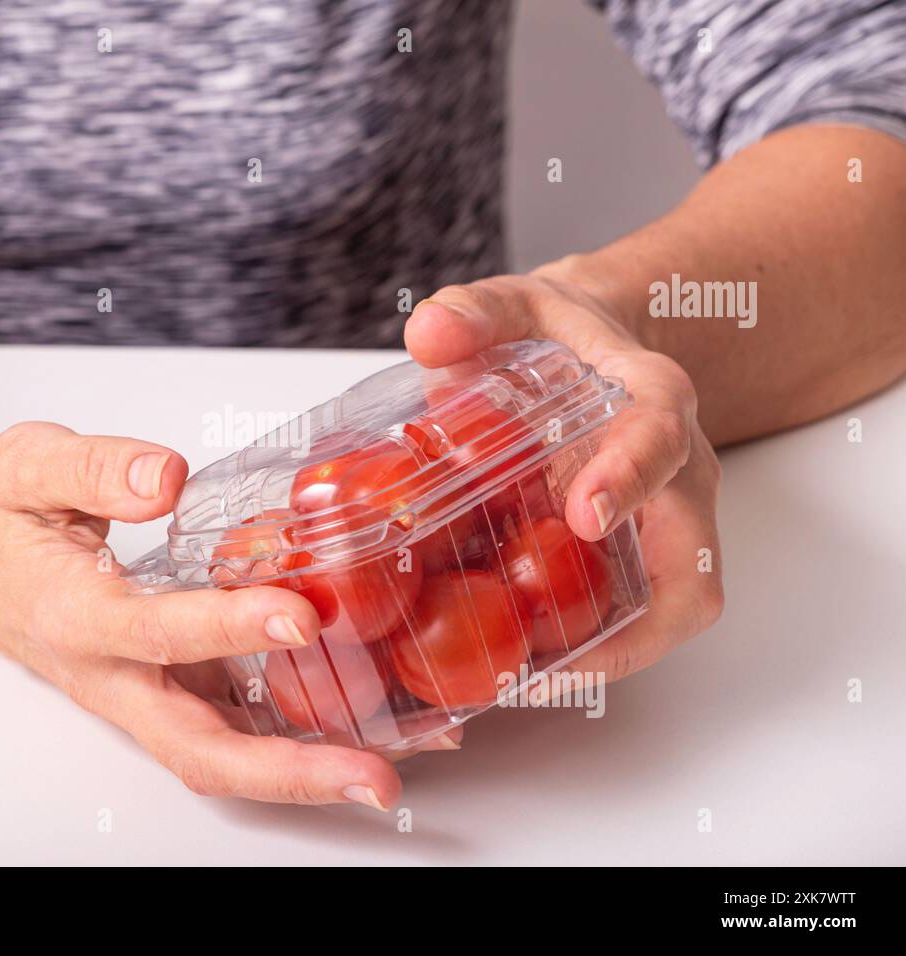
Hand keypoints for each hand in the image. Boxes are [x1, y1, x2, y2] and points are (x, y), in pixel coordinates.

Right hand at [0, 422, 456, 807]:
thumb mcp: (25, 464)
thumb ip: (97, 468)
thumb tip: (168, 476)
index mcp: (71, 613)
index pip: (157, 630)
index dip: (230, 626)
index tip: (299, 613)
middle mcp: (104, 671)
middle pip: (195, 747)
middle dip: (289, 771)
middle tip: (373, 776)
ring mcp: (128, 690)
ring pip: (212, 754)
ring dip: (297, 771)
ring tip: (382, 767)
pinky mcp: (149, 685)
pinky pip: (217, 726)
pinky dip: (280, 739)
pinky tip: (344, 722)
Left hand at [404, 265, 723, 681]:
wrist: (597, 350)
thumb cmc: (562, 333)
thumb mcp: (515, 303)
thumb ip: (474, 312)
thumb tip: (430, 333)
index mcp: (651, 398)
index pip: (658, 436)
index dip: (628, 477)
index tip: (584, 513)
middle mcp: (678, 471)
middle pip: (692, 562)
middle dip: (633, 624)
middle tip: (545, 664)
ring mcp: (666, 521)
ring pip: (672, 608)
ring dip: (607, 655)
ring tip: (523, 686)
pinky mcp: (641, 555)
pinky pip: (635, 616)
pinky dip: (587, 648)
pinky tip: (519, 665)